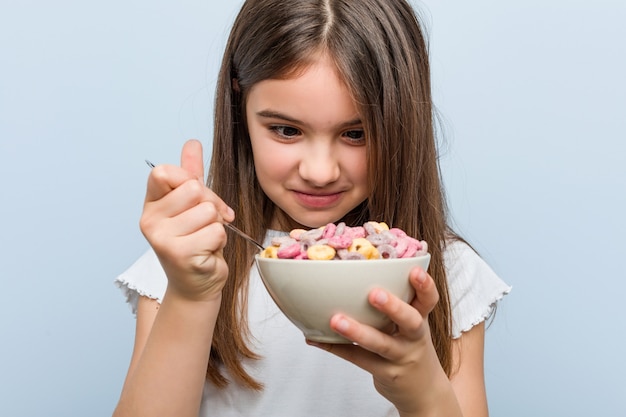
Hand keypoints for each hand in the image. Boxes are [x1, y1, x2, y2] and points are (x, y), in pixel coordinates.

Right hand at [139, 139, 234, 301]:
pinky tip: (207, 252)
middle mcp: (150, 221)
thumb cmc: (195, 243)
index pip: (164, 171)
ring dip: (216, 226)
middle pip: (195, 189)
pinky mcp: (180, 254)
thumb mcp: (191, 205)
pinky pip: (216, 232)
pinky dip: (219, 242)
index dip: (189, 179)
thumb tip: (192, 142)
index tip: (196, 196)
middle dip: (211, 205)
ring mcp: (162, 239)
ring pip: (208, 211)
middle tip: (205, 224)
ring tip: (205, 240)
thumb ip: (190, 173)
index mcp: (151, 204)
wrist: (196, 284)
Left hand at [307, 267, 453, 414]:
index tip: (415, 270)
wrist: (424, 392)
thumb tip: (359, 271)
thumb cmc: (409, 347)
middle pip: (410, 321)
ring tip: (335, 320)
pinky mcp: (386, 374)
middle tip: (374, 294)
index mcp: (421, 319)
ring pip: (380, 344)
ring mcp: (401, 357)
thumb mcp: (411, 325)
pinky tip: (316, 338)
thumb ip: (396, 303)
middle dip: (393, 307)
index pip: (429, 300)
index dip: (425, 286)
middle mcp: (414, 338)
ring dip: (357, 331)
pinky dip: (335, 347)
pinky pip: (358, 359)